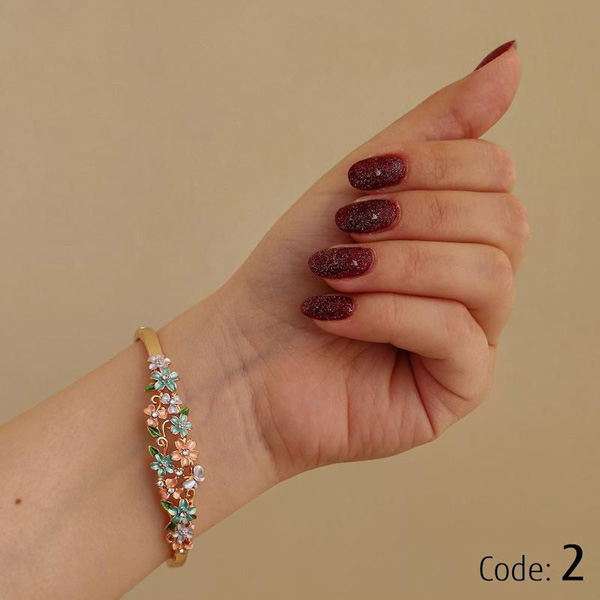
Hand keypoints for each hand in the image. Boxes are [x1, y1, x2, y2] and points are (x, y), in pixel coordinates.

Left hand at [173, 45, 525, 483]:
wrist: (243, 358)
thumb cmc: (293, 272)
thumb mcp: (357, 185)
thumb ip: (434, 128)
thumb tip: (516, 54)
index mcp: (457, 233)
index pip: (496, 175)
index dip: (434, 166)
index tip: (361, 179)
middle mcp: (475, 284)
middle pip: (504, 222)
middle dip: (417, 216)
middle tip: (348, 228)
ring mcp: (473, 338)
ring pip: (488, 276)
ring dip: (399, 264)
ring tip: (335, 271)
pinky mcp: (459, 387)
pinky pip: (456, 336)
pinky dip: (386, 313)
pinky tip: (334, 314)